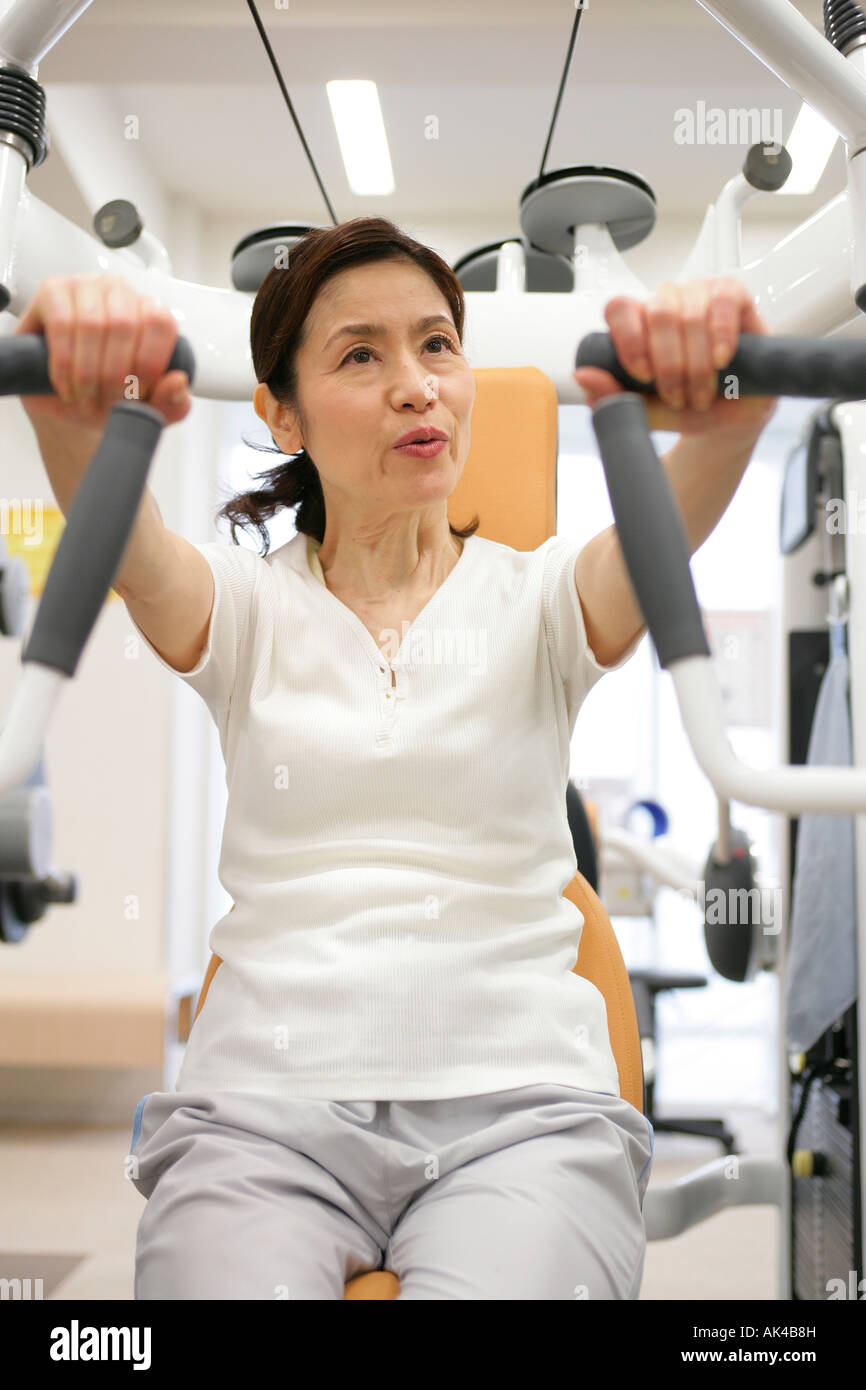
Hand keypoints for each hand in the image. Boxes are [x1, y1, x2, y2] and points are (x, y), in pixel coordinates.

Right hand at [12, 273, 192, 430]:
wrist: (63, 402)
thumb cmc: (107, 396)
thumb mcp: (145, 409)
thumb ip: (171, 402)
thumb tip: (178, 380)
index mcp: (150, 311)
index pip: (160, 323)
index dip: (150, 362)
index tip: (138, 394)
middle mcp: (120, 291)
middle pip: (125, 324)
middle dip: (115, 374)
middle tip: (107, 403)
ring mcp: (86, 286)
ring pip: (92, 324)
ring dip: (88, 371)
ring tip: (86, 399)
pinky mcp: (53, 291)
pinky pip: (61, 323)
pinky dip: (64, 362)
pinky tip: (66, 385)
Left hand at [573, 277, 778, 436]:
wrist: (735, 416)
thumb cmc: (689, 406)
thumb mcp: (649, 413)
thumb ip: (614, 398)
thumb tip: (582, 376)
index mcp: (637, 324)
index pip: (619, 308)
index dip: (629, 340)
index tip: (643, 376)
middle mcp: (665, 304)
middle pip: (657, 313)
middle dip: (669, 364)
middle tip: (679, 398)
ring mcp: (698, 294)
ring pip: (689, 314)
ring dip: (696, 363)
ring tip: (702, 393)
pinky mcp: (732, 294)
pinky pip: (722, 302)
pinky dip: (720, 335)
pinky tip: (721, 361)